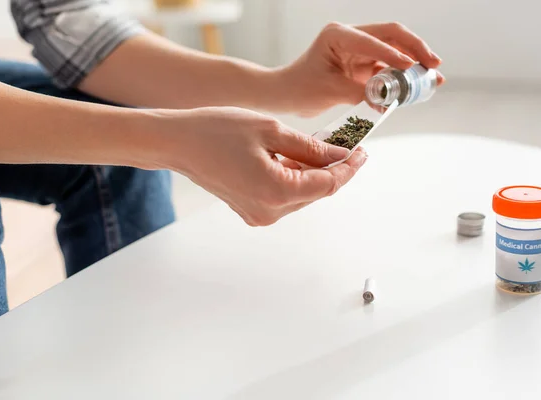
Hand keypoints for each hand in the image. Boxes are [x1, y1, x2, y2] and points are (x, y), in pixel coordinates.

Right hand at [152, 107, 367, 225]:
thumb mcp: (271, 130)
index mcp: (276, 192)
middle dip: (333, 168)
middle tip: (344, 143)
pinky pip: (284, 196)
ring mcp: (259, 215)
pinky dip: (295, 178)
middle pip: (317, 191)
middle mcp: (269, 211)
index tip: (363, 151)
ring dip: (313, 172)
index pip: (328, 184)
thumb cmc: (216, 131)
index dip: (349, 168)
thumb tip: (340, 155)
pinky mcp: (251, 211)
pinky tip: (295, 157)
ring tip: (317, 145)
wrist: (177, 142)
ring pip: (302, 194)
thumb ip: (311, 147)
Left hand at [280, 22, 444, 116]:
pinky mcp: (362, 63)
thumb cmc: (300, 89)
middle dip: (416, 50)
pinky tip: (416, 87)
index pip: (375, 40)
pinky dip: (402, 77)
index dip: (396, 55)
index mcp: (339, 35)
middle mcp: (351, 36)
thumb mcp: (331, 92)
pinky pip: (388, 66)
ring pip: (394, 49)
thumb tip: (389, 100)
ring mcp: (358, 49)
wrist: (287, 94)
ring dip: (414, 63)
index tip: (413, 68)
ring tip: (432, 79)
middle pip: (392, 35)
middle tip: (434, 66)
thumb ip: (362, 93)